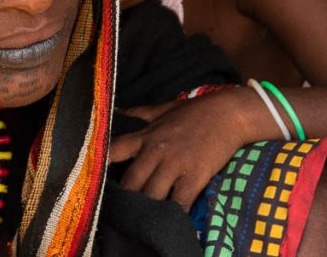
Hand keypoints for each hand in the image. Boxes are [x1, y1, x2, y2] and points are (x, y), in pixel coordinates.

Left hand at [109, 91, 248, 211]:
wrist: (228, 113)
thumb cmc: (194, 111)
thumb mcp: (161, 109)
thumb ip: (136, 113)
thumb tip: (115, 110)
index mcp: (144, 135)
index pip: (113, 152)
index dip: (101, 168)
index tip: (98, 179)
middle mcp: (155, 151)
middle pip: (130, 182)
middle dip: (125, 197)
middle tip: (123, 207)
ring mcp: (175, 165)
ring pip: (151, 195)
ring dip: (147, 207)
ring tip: (144, 216)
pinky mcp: (194, 176)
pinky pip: (179, 202)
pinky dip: (173, 213)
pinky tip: (170, 218)